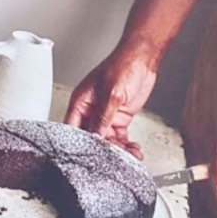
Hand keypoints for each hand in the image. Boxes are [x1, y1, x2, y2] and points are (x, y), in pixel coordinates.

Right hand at [65, 42, 157, 158]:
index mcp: (82, 102)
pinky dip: (126, 146)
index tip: (89, 155)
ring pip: (106, 140)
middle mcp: (91, 110)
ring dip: (117, 150)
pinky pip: (119, 137)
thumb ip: (103, 117)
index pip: (73, 127)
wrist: (143, 59)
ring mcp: (106, 115)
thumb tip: (95, 137)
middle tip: (113, 158)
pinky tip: (132, 150)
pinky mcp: (119, 118)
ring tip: (128, 155)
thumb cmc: (123, 65)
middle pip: (91, 138)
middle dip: (102, 150)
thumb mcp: (112, 93)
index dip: (78, 143)